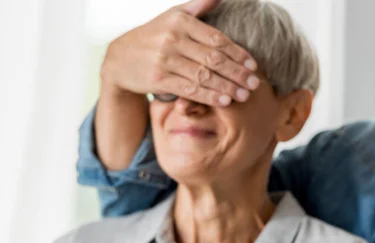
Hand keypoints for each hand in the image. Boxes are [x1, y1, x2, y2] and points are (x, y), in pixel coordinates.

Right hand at [100, 0, 260, 106]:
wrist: (119, 59)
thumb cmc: (153, 37)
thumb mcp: (171, 16)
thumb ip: (198, 7)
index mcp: (180, 21)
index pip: (216, 39)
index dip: (238, 53)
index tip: (253, 65)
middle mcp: (173, 38)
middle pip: (213, 58)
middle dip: (237, 73)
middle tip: (255, 84)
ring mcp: (165, 60)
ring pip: (204, 75)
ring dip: (227, 87)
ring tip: (244, 95)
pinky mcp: (158, 79)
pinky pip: (190, 89)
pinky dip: (209, 96)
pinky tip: (224, 101)